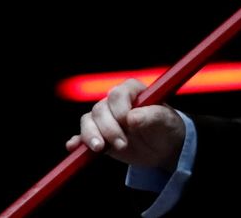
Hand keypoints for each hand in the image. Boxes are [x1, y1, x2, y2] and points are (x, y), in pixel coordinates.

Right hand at [66, 78, 184, 169]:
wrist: (163, 148)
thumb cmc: (166, 128)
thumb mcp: (166, 121)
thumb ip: (152, 116)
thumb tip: (132, 117)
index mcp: (133, 91)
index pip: (118, 94)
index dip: (120, 109)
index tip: (128, 123)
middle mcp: (116, 102)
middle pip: (100, 109)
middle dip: (108, 128)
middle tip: (122, 144)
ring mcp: (105, 118)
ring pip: (88, 120)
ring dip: (91, 135)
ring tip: (101, 149)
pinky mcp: (97, 135)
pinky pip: (80, 135)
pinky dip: (77, 141)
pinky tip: (74, 147)